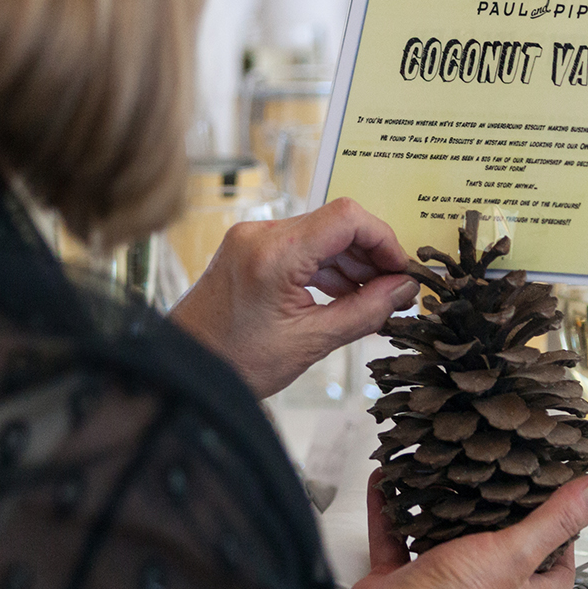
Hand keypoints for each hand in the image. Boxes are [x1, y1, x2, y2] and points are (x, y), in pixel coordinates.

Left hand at [170, 198, 417, 398]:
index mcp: (274, 254)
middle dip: (371, 254)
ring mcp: (252, 239)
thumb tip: (404, 289)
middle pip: (336, 223)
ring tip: (373, 299)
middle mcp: (261, 234)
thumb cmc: (234, 363)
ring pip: (321, 233)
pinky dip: (327, 267)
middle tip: (395, 291)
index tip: (402, 272)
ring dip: (351, 262)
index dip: (384, 239)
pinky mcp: (248, 249)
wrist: (183, 371)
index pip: (347, 217)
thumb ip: (364, 311)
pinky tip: (344, 295)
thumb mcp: (310, 342)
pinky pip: (300, 246)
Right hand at [344, 470, 587, 588]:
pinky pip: (396, 539)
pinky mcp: (401, 580)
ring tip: (445, 471)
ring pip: (443, 541)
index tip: (563, 505)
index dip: (566, 543)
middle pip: (500, 552)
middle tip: (500, 474)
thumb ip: (555, 520)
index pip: (557, 571)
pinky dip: (391, 511)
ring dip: (441, 509)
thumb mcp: (518, 551)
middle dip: (499, 515)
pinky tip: (387, 481)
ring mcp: (440, 585)